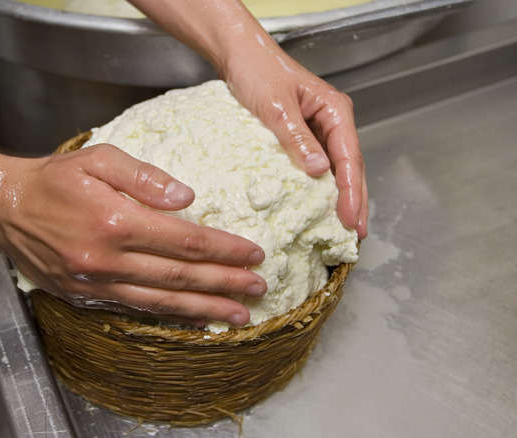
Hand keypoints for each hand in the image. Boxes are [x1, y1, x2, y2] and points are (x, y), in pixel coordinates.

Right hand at [0, 144, 267, 326]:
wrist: (5, 208)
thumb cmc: (53, 179)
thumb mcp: (98, 158)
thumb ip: (144, 177)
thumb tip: (186, 198)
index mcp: (116, 221)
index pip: (185, 241)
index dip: (224, 249)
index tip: (254, 252)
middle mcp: (108, 259)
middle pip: (180, 277)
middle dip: (225, 283)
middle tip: (259, 288)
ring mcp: (97, 283)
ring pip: (162, 302)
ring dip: (205, 308)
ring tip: (238, 315)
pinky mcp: (85, 296)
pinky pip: (136, 310)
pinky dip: (170, 317)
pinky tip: (193, 319)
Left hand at [127, 0, 367, 238]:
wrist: (238, 56)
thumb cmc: (258, 71)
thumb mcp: (276, 106)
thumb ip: (297, 137)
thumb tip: (320, 171)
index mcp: (334, 111)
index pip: (349, 158)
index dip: (351, 192)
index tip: (350, 219)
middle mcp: (332, 121)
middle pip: (350, 167)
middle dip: (354, 201)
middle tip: (355, 235)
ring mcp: (319, 129)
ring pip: (337, 168)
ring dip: (341, 198)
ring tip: (345, 228)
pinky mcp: (302, 135)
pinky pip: (318, 165)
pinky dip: (322, 187)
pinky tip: (320, 206)